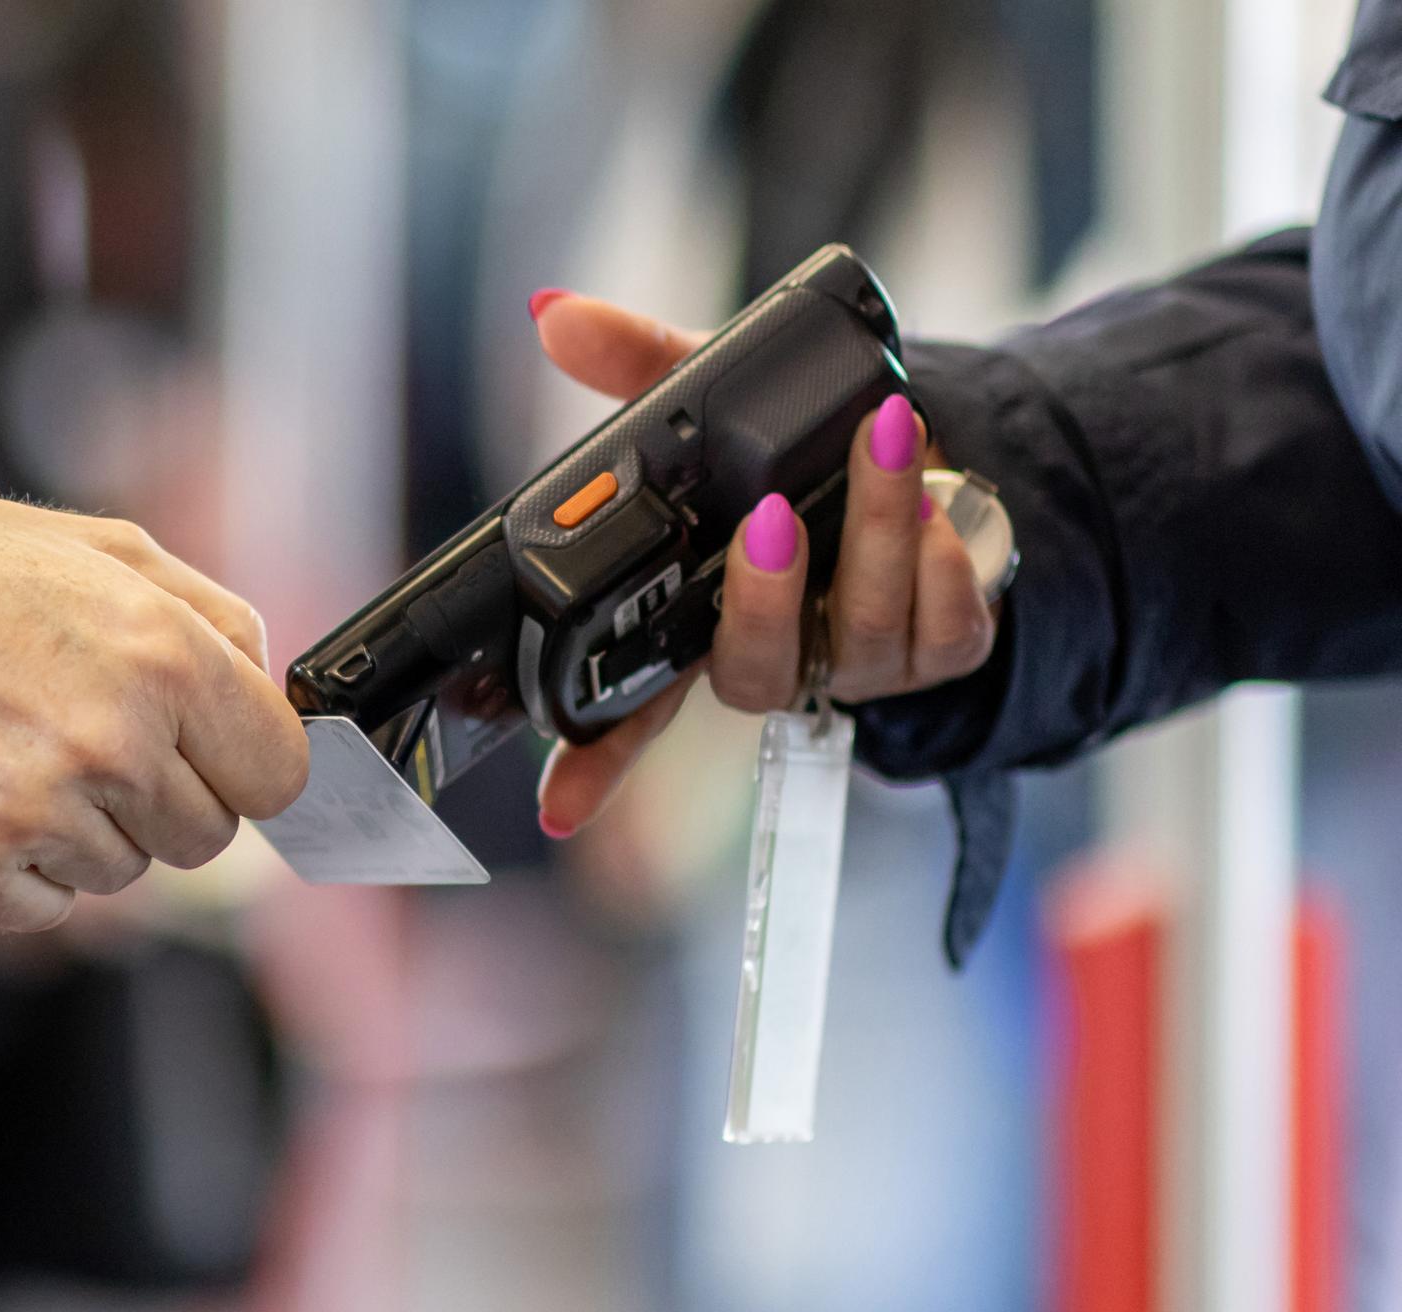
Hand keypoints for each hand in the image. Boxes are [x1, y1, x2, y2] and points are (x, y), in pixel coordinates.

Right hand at [0, 457, 309, 930]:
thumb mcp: (104, 550)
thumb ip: (214, 619)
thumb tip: (272, 692)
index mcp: (162, 657)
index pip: (279, 775)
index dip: (248, 761)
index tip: (213, 749)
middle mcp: (112, 746)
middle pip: (210, 837)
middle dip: (169, 795)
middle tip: (92, 734)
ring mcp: (36, 818)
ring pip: (128, 873)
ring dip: (91, 826)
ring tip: (15, 744)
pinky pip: (52, 905)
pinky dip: (25, 866)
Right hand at [527, 291, 996, 835]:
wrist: (937, 450)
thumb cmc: (805, 448)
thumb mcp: (718, 397)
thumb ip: (638, 363)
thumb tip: (555, 316)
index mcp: (702, 619)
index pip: (631, 708)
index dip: (593, 762)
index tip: (558, 808)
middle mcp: (777, 654)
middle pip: (749, 674)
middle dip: (761, 600)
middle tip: (768, 519)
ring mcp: (859, 661)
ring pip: (857, 633)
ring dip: (872, 533)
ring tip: (885, 435)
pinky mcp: (942, 648)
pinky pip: (944, 631)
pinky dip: (942, 562)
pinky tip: (939, 506)